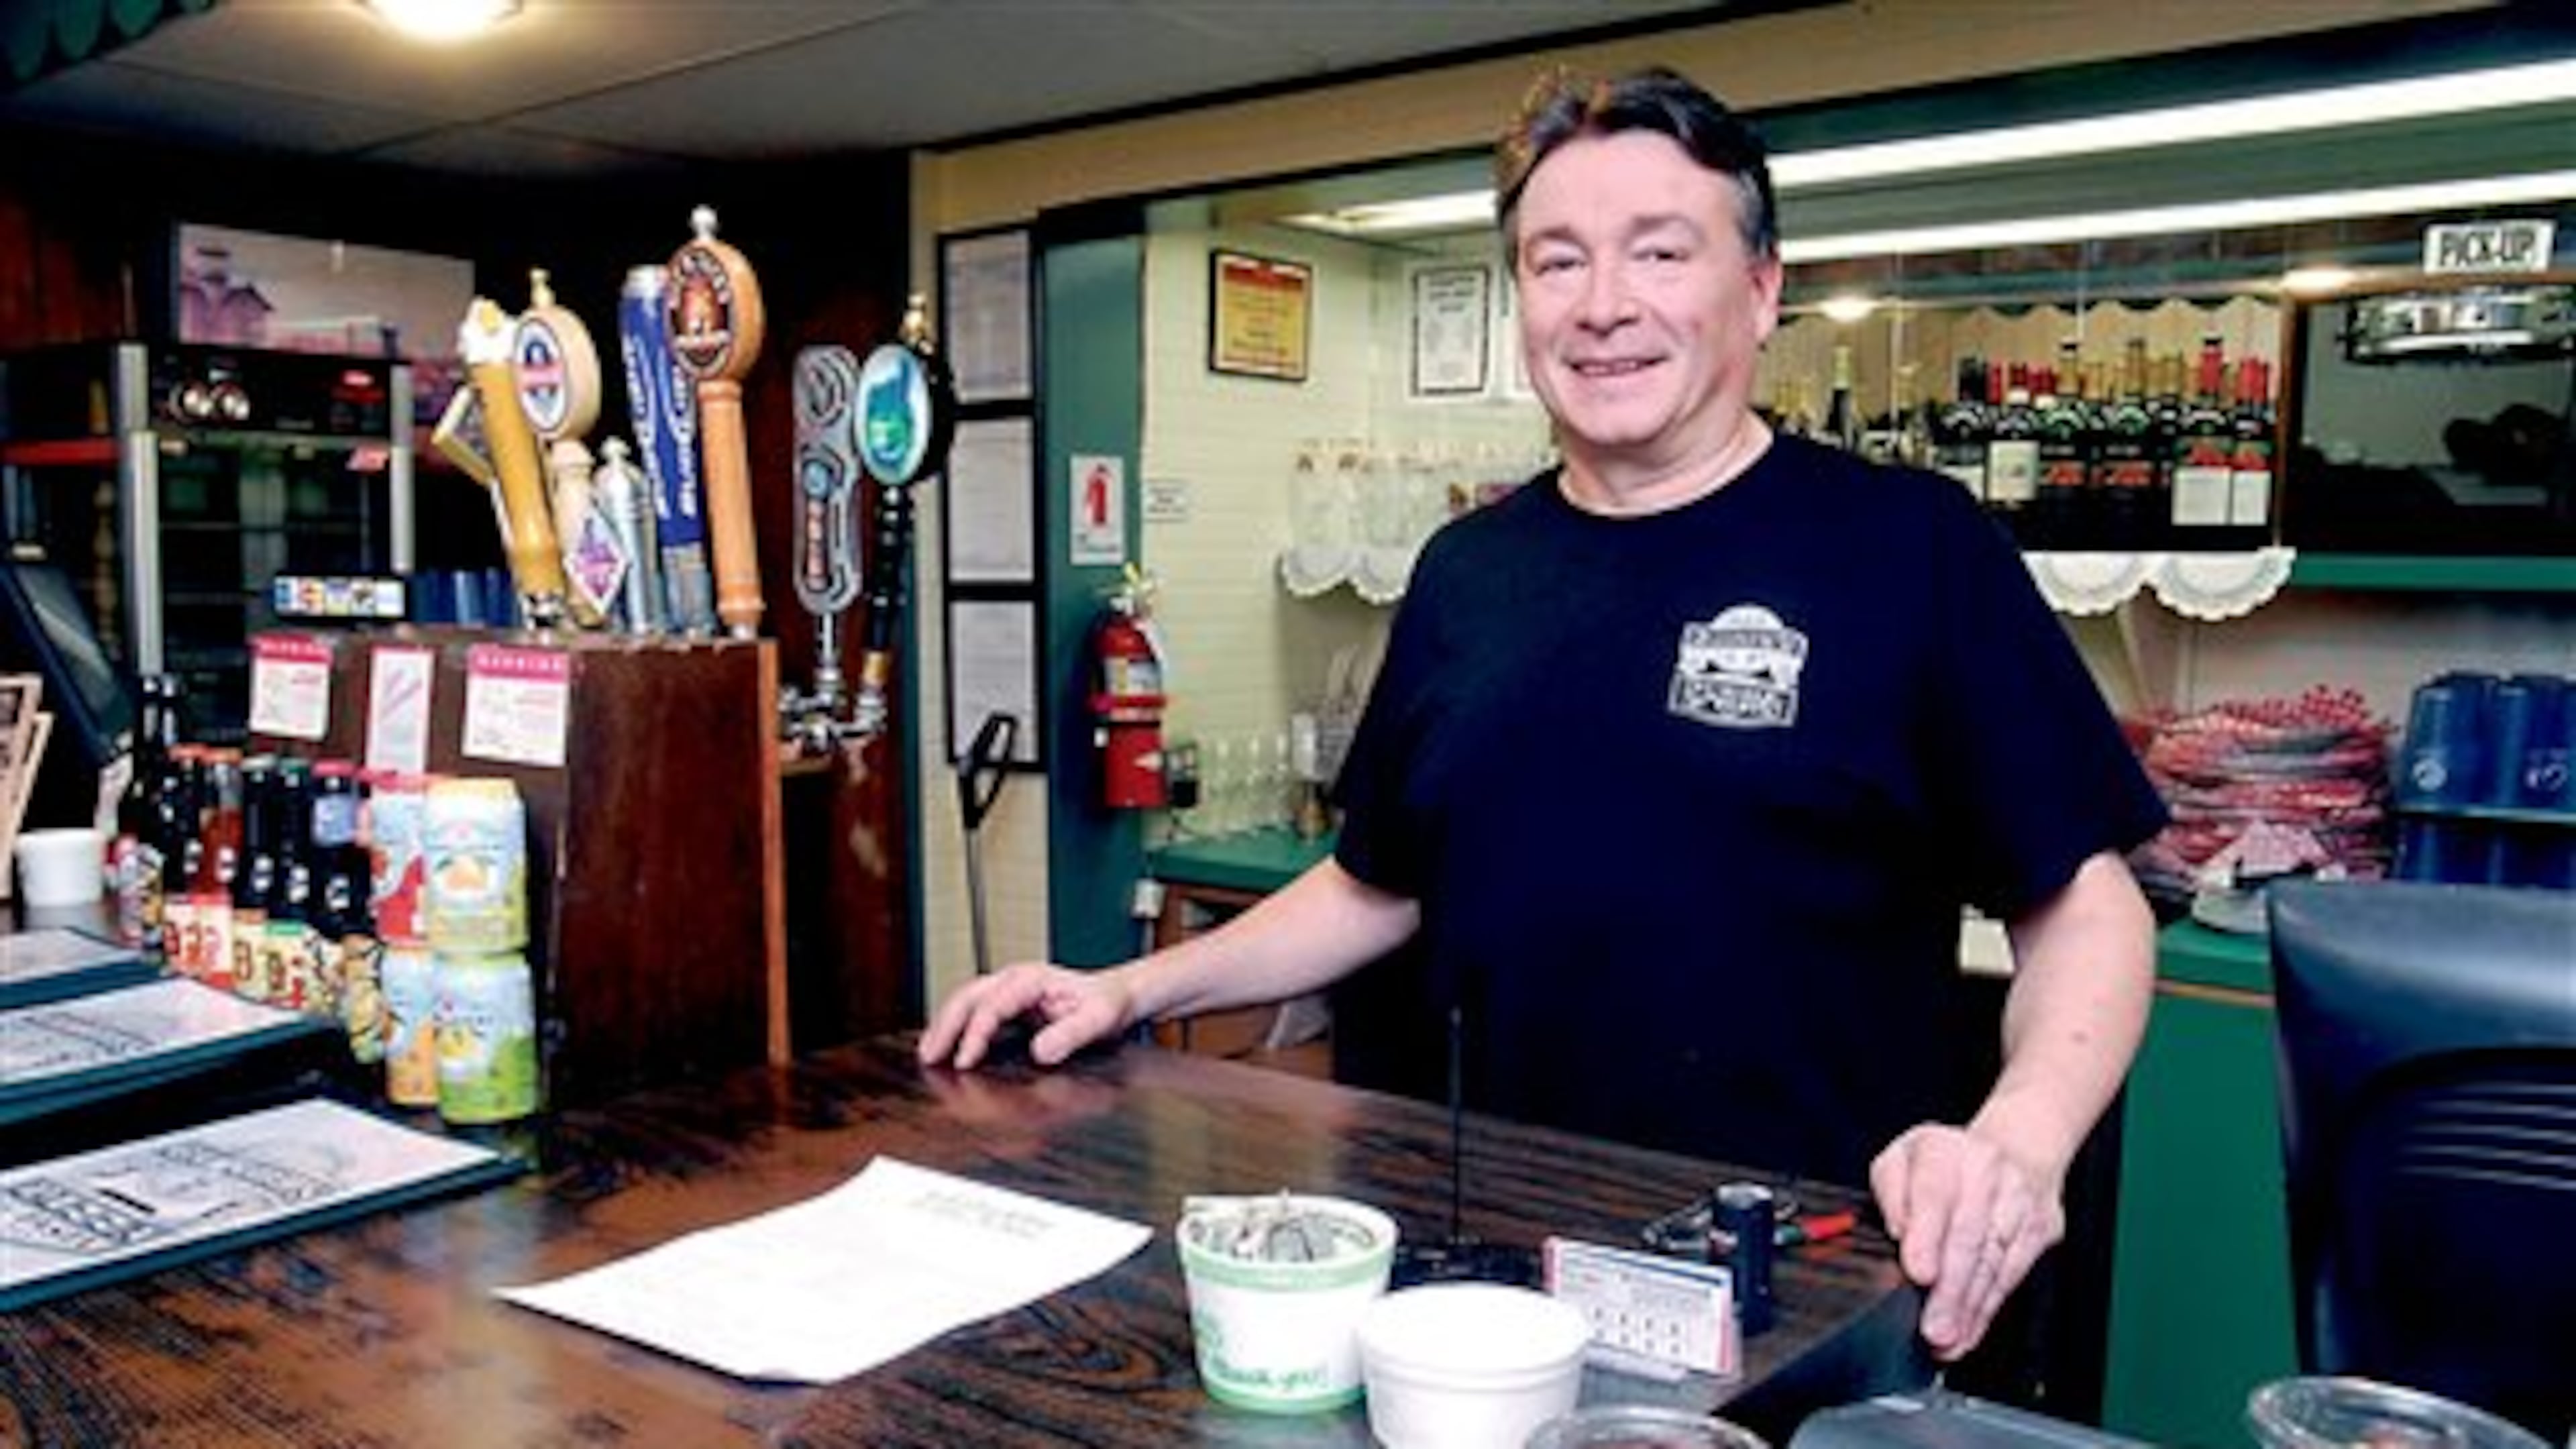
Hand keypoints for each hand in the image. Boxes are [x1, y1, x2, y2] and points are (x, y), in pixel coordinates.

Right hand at [916, 962, 1133, 1068]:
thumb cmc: (1109, 1004)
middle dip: (945, 1025)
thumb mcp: (1100, 1018)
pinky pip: (975, 1011)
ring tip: (928, 1051)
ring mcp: (1009, 990)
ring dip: (944, 1024)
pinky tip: (948, 1046)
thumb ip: (1071, 1034)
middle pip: (968, 997)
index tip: (965, 1060)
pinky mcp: (1009, 1004)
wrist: (1118, 996)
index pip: (992, 1005)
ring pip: (966, 1001)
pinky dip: (957, 1027)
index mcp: (1033, 979)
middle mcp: (1015, 980)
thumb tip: (1040, 1051)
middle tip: (929, 1055)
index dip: (976, 1034)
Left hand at [1868, 1122, 2064, 1361]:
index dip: (1927, 1236)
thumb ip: (1891, 1193)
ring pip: (1993, 1261)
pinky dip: (1987, 1309)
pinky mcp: (2040, 1228)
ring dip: (1969, 1308)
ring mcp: (2018, 1199)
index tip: (1918, 1273)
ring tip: (1948, 1341)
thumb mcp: (1899, 1161)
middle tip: (1934, 1328)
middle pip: (1969, 1235)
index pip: (1935, 1193)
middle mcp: (1985, 1170)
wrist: (2015, 1150)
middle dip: (1950, 1289)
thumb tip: (1901, 1232)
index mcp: (1942, 1149)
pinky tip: (1969, 1332)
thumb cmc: (1943, 1164)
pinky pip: (2012, 1276)